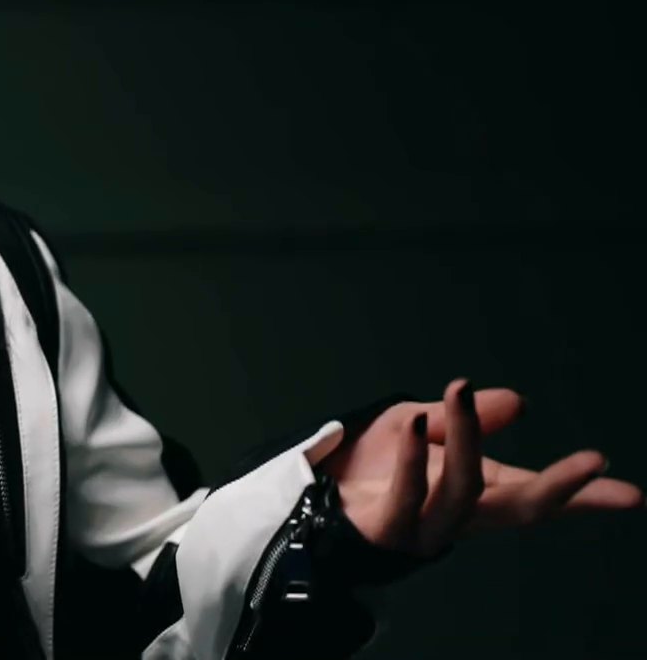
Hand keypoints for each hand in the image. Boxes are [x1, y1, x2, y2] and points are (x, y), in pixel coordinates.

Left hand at [322, 379, 642, 555]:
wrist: (309, 491)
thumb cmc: (369, 463)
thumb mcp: (419, 425)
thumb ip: (463, 418)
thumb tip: (516, 402)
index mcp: (476, 493)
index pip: (535, 496)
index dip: (582, 496)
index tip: (629, 493)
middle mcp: (459, 516)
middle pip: (519, 508)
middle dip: (558, 488)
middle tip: (593, 463)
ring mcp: (424, 527)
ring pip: (462, 493)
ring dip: (467, 440)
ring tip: (458, 394)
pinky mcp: (386, 529)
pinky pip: (406, 495)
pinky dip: (414, 458)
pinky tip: (419, 425)